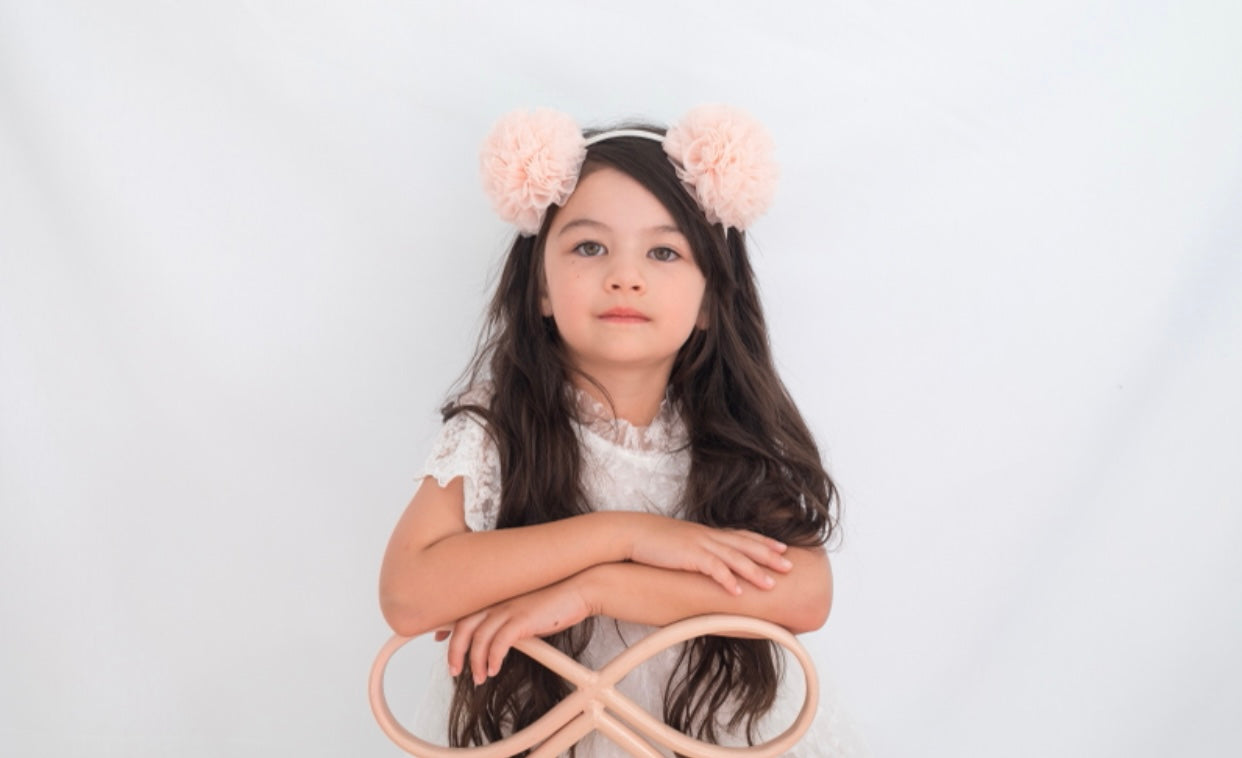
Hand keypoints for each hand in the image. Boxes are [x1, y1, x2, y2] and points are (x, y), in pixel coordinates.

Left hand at [443, 577, 592, 684]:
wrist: (580, 587)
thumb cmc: (555, 598)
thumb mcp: (524, 606)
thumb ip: (507, 617)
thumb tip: (498, 636)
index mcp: (496, 595)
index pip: (462, 610)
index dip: (448, 628)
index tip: (440, 641)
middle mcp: (497, 600)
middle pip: (463, 626)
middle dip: (454, 651)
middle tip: (455, 671)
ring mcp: (508, 608)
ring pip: (478, 638)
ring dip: (475, 662)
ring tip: (478, 678)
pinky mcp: (522, 619)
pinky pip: (499, 643)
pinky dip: (492, 660)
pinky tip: (493, 670)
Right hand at [625, 514, 791, 595]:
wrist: (631, 532)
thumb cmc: (653, 541)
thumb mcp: (680, 543)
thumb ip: (696, 551)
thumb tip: (705, 564)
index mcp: (707, 533)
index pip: (742, 536)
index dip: (763, 542)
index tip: (783, 548)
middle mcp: (708, 536)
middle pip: (745, 545)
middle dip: (769, 556)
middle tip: (790, 566)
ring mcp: (700, 545)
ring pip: (734, 558)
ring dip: (754, 571)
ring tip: (771, 585)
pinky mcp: (688, 555)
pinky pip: (712, 568)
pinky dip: (727, 580)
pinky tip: (738, 591)